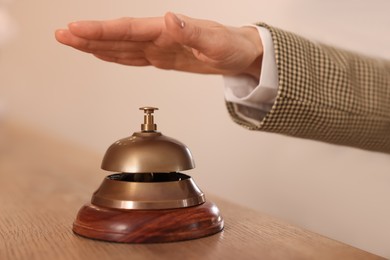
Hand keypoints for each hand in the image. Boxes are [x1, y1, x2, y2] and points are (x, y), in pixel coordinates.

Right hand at [55, 12, 262, 78]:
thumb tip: (168, 19)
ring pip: (121, 47)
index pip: (127, 30)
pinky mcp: (161, 58)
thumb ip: (191, 31)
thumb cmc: (230, 46)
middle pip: (117, 37)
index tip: (77, 29)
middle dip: (89, 37)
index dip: (101, 31)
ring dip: (96, 46)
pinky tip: (102, 55)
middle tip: (62, 35)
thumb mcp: (215, 41)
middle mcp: (158, 36)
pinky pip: (133, 57)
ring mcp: (158, 47)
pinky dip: (115, 56)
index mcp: (166, 30)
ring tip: (73, 43)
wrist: (238, 54)